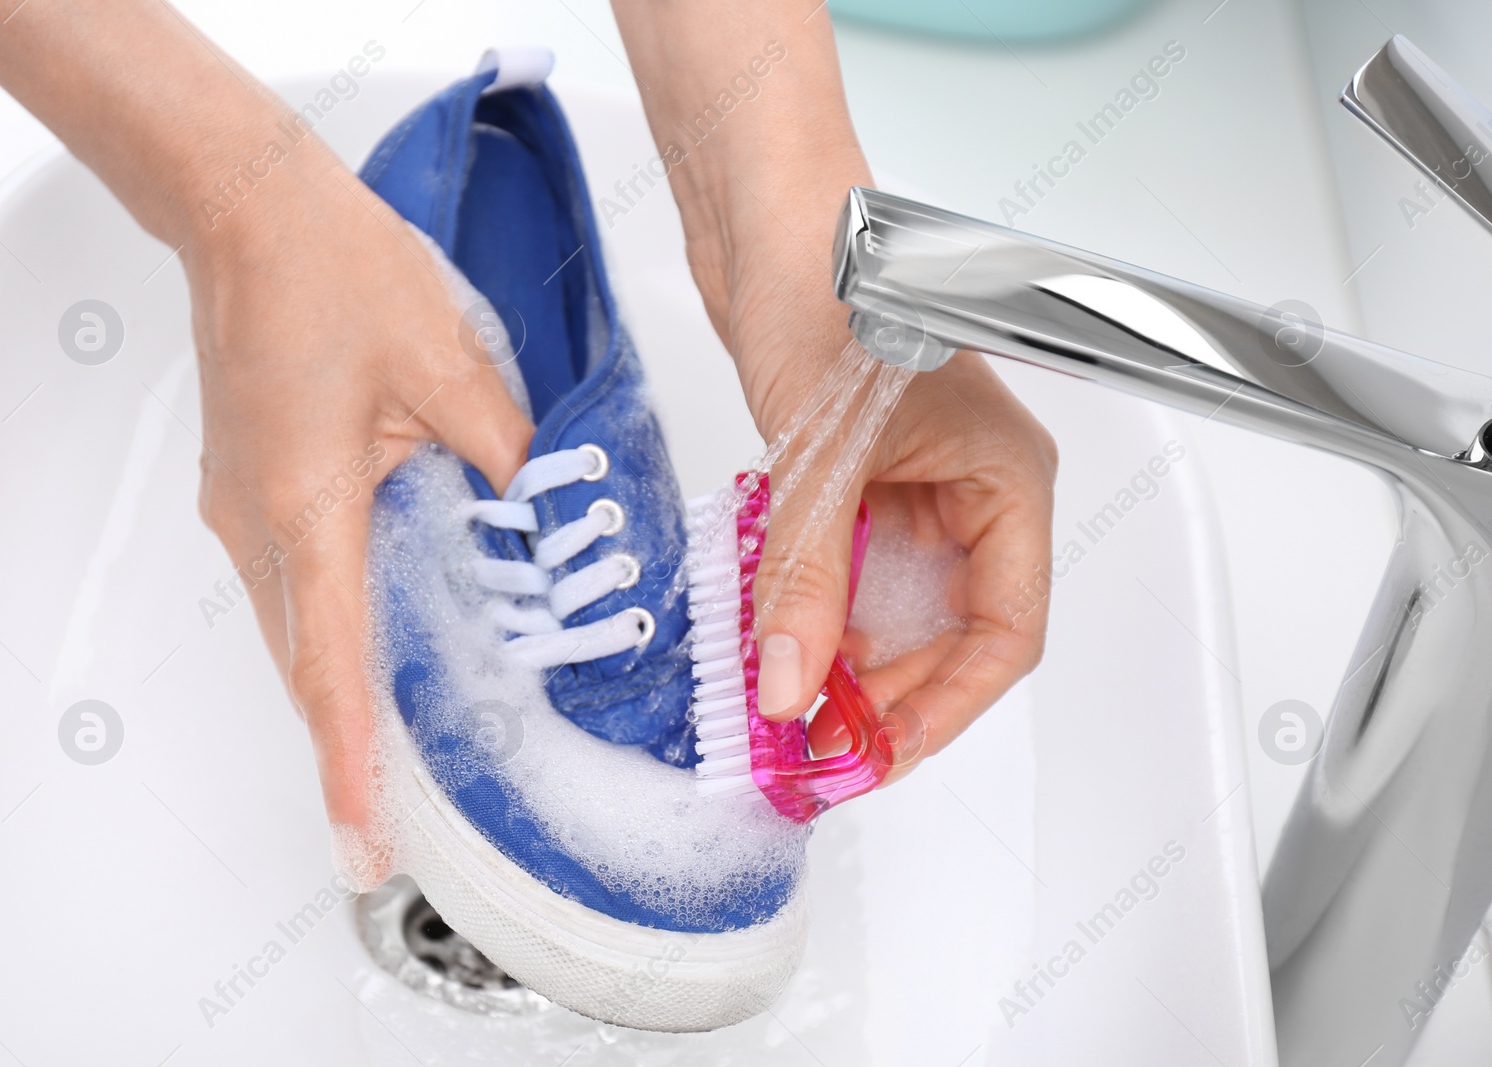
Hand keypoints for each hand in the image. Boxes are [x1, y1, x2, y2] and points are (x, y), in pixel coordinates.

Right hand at [185, 145, 532, 844]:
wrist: (249, 208)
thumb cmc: (335, 268)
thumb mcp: (452, 364)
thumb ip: (507, 457)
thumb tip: (542, 512)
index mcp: (308, 505)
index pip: (334, 665)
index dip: (352, 764)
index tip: (363, 840)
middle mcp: (256, 523)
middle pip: (306, 666)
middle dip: (349, 753)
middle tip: (388, 828)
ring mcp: (241, 509)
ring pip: (294, 632)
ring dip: (339, 696)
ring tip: (392, 761)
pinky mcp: (248, 488)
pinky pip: (291, 587)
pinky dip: (331, 635)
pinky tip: (379, 645)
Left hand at [610, 0, 1056, 781]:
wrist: (767, 223)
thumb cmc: (829, 295)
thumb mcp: (821, 462)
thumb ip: (807, 583)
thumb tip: (788, 688)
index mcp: (1006, 482)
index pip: (1005, 632)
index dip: (944, 706)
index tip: (879, 752)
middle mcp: (970, 493)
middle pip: (948, 633)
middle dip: (884, 692)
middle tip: (816, 742)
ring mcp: (913, 490)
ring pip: (894, 609)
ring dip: (842, 657)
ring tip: (785, 697)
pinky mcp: (858, 483)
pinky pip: (847, 571)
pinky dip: (811, 609)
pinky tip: (771, 632)